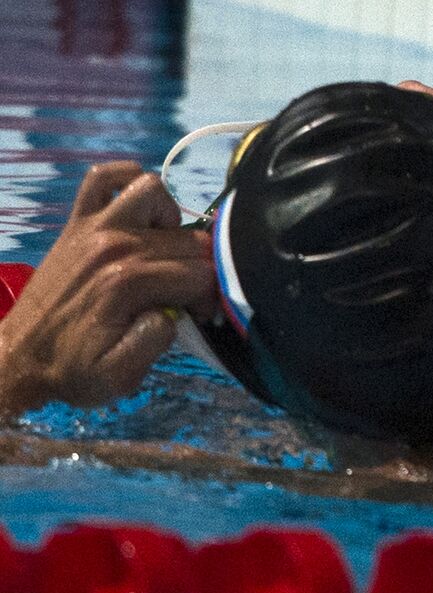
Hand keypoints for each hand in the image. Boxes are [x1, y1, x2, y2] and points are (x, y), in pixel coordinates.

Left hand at [0, 162, 214, 413]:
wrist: (21, 357)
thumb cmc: (74, 370)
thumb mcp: (120, 376)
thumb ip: (154, 343)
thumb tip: (176, 312)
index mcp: (128, 284)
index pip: (201, 275)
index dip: (212, 298)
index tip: (201, 318)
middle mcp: (114, 245)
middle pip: (188, 238)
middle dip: (203, 268)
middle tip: (190, 298)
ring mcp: (93, 227)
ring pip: (154, 193)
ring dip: (172, 221)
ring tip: (167, 253)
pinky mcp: (77, 222)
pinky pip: (104, 177)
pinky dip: (127, 182)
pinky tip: (139, 213)